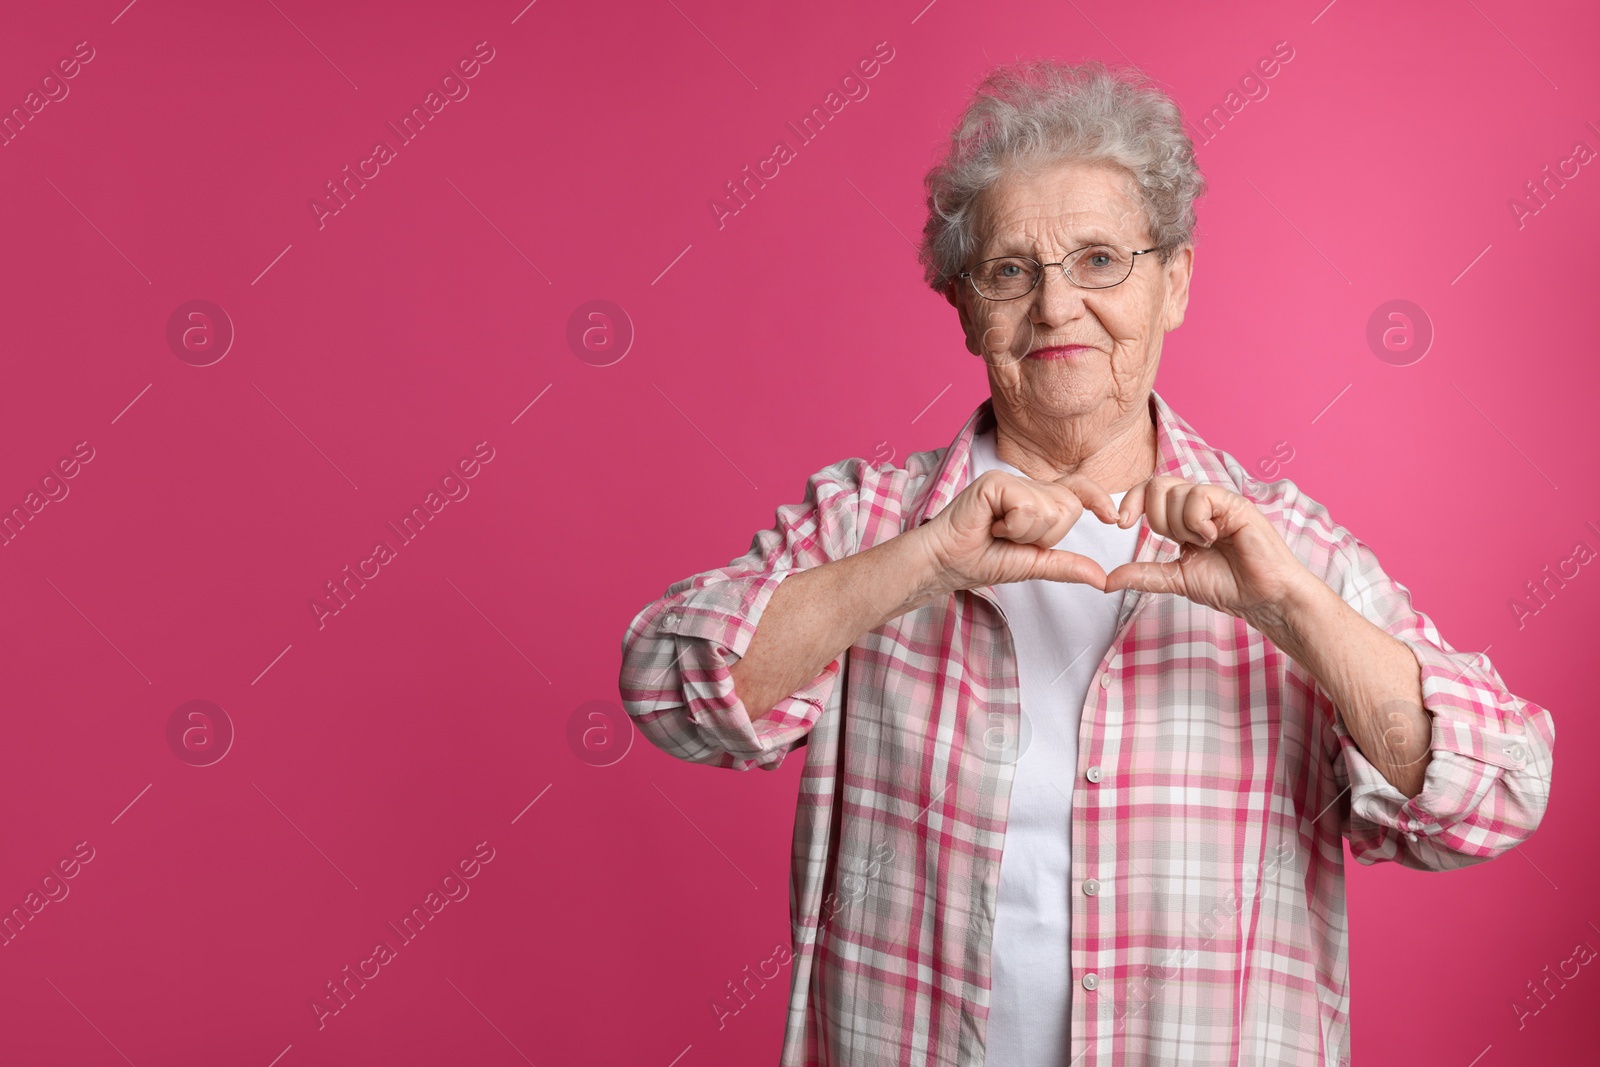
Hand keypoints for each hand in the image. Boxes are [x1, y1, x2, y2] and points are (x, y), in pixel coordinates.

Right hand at [915, 469, 1122, 594]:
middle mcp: (1027, 486)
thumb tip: (1103, 579)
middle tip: (1012, 538)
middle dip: (1045, 536)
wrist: (946, 563)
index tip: (1113, 519)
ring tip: (998, 532)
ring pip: (1049, 509)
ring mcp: (1011, 480)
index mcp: (1038, 500)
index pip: (1078, 490)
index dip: (1097, 500)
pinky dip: (1012, 526)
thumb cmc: (980, 560)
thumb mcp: (1033, 564)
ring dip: (1024, 533)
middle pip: (1069, 508)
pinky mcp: (995, 481)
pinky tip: (991, 526)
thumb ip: (1066, 565)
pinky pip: (1028, 506)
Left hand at [1102, 475, 1313, 627]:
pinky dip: (1198, 521)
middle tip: (1179, 542)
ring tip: (1205, 543)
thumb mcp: (1176, 579)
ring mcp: (1218, 501)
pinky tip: (1214, 537)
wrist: (1263, 598)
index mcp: (1184, 518)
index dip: (1131, 501)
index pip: (1148, 492)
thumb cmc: (1229, 586)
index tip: (1121, 523)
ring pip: (1175, 492)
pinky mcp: (1234, 503)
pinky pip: (1199, 496)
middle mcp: (1200, 505)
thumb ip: (1144, 574)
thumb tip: (1107, 580)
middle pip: (1156, 487)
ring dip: (1182, 526)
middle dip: (1157, 519)